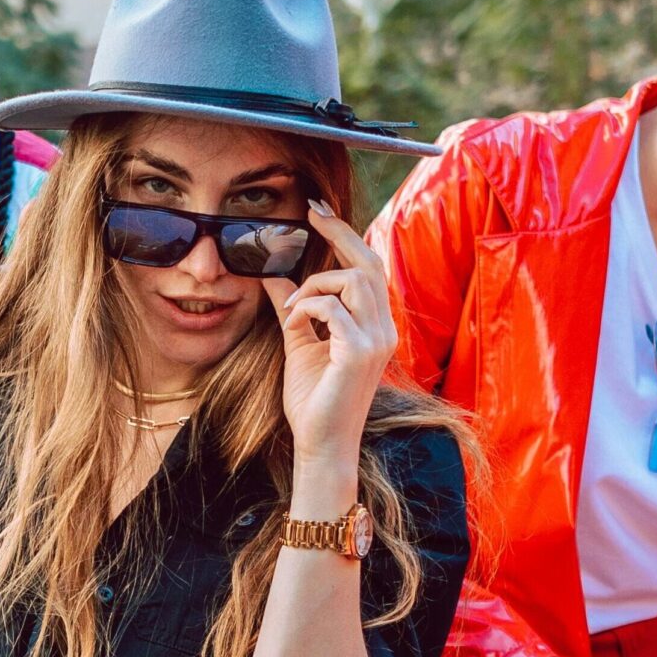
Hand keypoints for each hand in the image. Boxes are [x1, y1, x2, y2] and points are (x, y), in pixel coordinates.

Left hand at [263, 204, 395, 461]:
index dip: (347, 236)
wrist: (321, 444)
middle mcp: (384, 330)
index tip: (319, 212)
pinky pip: (333, 309)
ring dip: (315, 284)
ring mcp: (377, 341)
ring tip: (291, 308)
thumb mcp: (299, 343)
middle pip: (369, 264)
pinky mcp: (360, 354)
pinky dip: (307, 307)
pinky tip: (293, 322)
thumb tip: (272, 277)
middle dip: (340, 234)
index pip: (369, 269)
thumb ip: (293, 309)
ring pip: (353, 281)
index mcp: (375, 326)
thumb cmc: (314, 400)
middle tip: (311, 214)